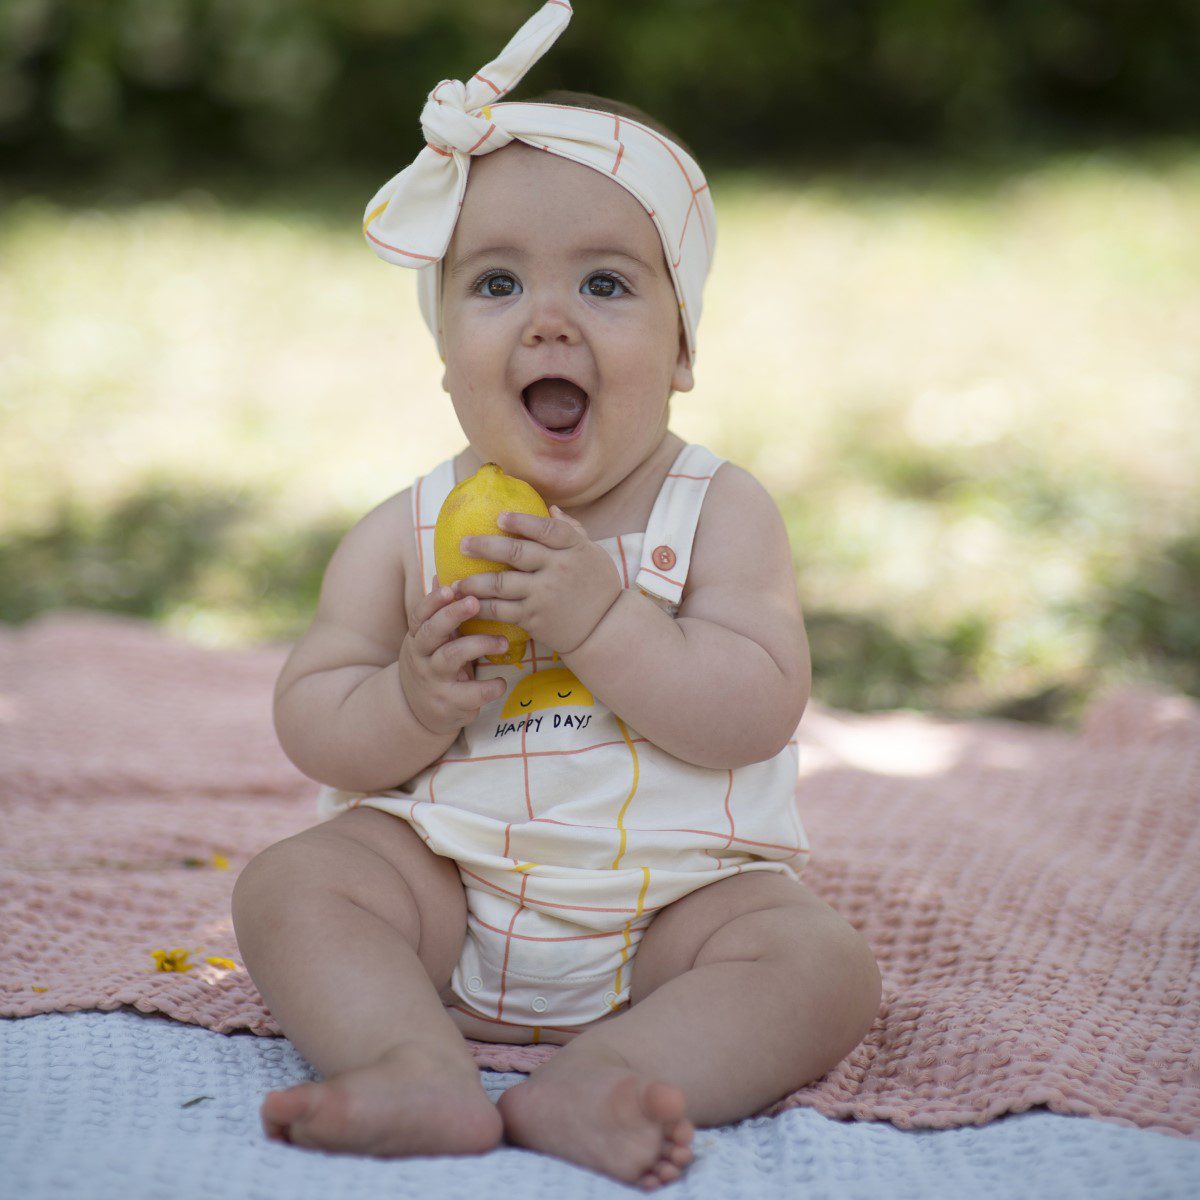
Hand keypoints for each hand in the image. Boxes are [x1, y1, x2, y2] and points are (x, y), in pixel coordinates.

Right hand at [397, 576, 508, 735]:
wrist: (415, 711)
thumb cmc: (432, 664)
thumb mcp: (429, 640)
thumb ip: (437, 612)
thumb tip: (440, 574)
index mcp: (418, 637)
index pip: (420, 614)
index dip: (433, 601)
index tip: (450, 588)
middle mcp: (421, 656)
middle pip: (432, 631)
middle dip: (453, 615)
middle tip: (476, 602)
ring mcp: (434, 680)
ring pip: (452, 657)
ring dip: (479, 645)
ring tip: (503, 642)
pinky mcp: (449, 703)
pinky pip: (471, 693)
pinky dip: (489, 687)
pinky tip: (501, 682)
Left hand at [454, 506, 622, 655]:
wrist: (604, 628)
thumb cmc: (598, 587)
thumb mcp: (592, 554)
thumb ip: (571, 531)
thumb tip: (552, 508)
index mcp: (573, 549)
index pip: (547, 529)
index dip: (522, 521)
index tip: (500, 517)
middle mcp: (558, 569)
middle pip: (516, 552)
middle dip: (485, 546)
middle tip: (463, 544)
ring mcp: (544, 594)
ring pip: (501, 584)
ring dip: (474, 582)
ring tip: (456, 582)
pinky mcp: (534, 618)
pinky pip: (501, 611)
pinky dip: (481, 608)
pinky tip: (466, 604)